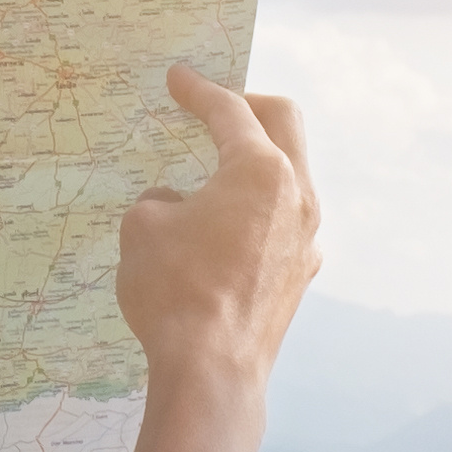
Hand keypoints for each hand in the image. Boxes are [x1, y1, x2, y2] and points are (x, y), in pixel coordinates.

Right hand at [114, 65, 319, 399]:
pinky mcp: (301, 274)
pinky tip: (227, 225)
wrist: (211, 372)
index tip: (179, 79)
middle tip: (214, 106)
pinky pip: (284, 221)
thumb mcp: (143, 227)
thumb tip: (179, 205)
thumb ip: (161, 199)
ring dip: (256, 161)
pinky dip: (258, 208)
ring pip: (290, 175)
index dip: (199, 90)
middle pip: (283, 124)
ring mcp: (307, 237)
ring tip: (216, 169)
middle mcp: (298, 196)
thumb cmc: (174, 291)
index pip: (229, 112)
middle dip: (247, 106)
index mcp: (262, 170)